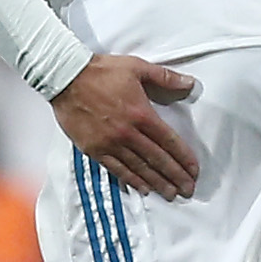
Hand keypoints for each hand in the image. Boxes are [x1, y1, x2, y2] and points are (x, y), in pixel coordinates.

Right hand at [52, 54, 198, 197]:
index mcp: (141, 114)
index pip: (169, 141)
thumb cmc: (102, 71)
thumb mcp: (137, 67)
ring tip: (171, 194)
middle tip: (188, 189)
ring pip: (139, 168)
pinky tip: (143, 189)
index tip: (194, 170)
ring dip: (157, 183)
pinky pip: (116, 169)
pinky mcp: (94, 149)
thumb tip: (190, 83)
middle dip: (175, 176)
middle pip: (157, 159)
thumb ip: (165, 78)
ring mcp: (110, 143)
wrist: (66, 78)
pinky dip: (132, 180)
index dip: (184, 158)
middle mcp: (128, 133)